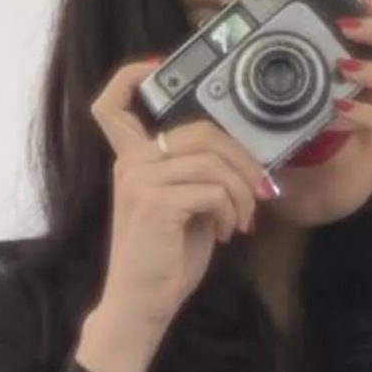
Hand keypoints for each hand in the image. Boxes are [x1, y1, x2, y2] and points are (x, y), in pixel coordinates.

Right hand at [87, 54, 279, 331]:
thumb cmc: (165, 259)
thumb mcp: (183, 207)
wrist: (142, 304)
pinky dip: (231, 210)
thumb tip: (241, 158)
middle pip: (199, 131)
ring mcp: (139, 181)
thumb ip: (197, 175)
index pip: (111, 106)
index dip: (131, 77)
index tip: (158, 67)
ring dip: (242, 192)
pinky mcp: (155, 203)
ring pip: (213, 162)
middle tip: (260, 191)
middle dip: (242, 160)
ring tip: (242, 220)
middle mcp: (129, 165)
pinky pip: (213, 188)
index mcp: (130, 161)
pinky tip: (227, 232)